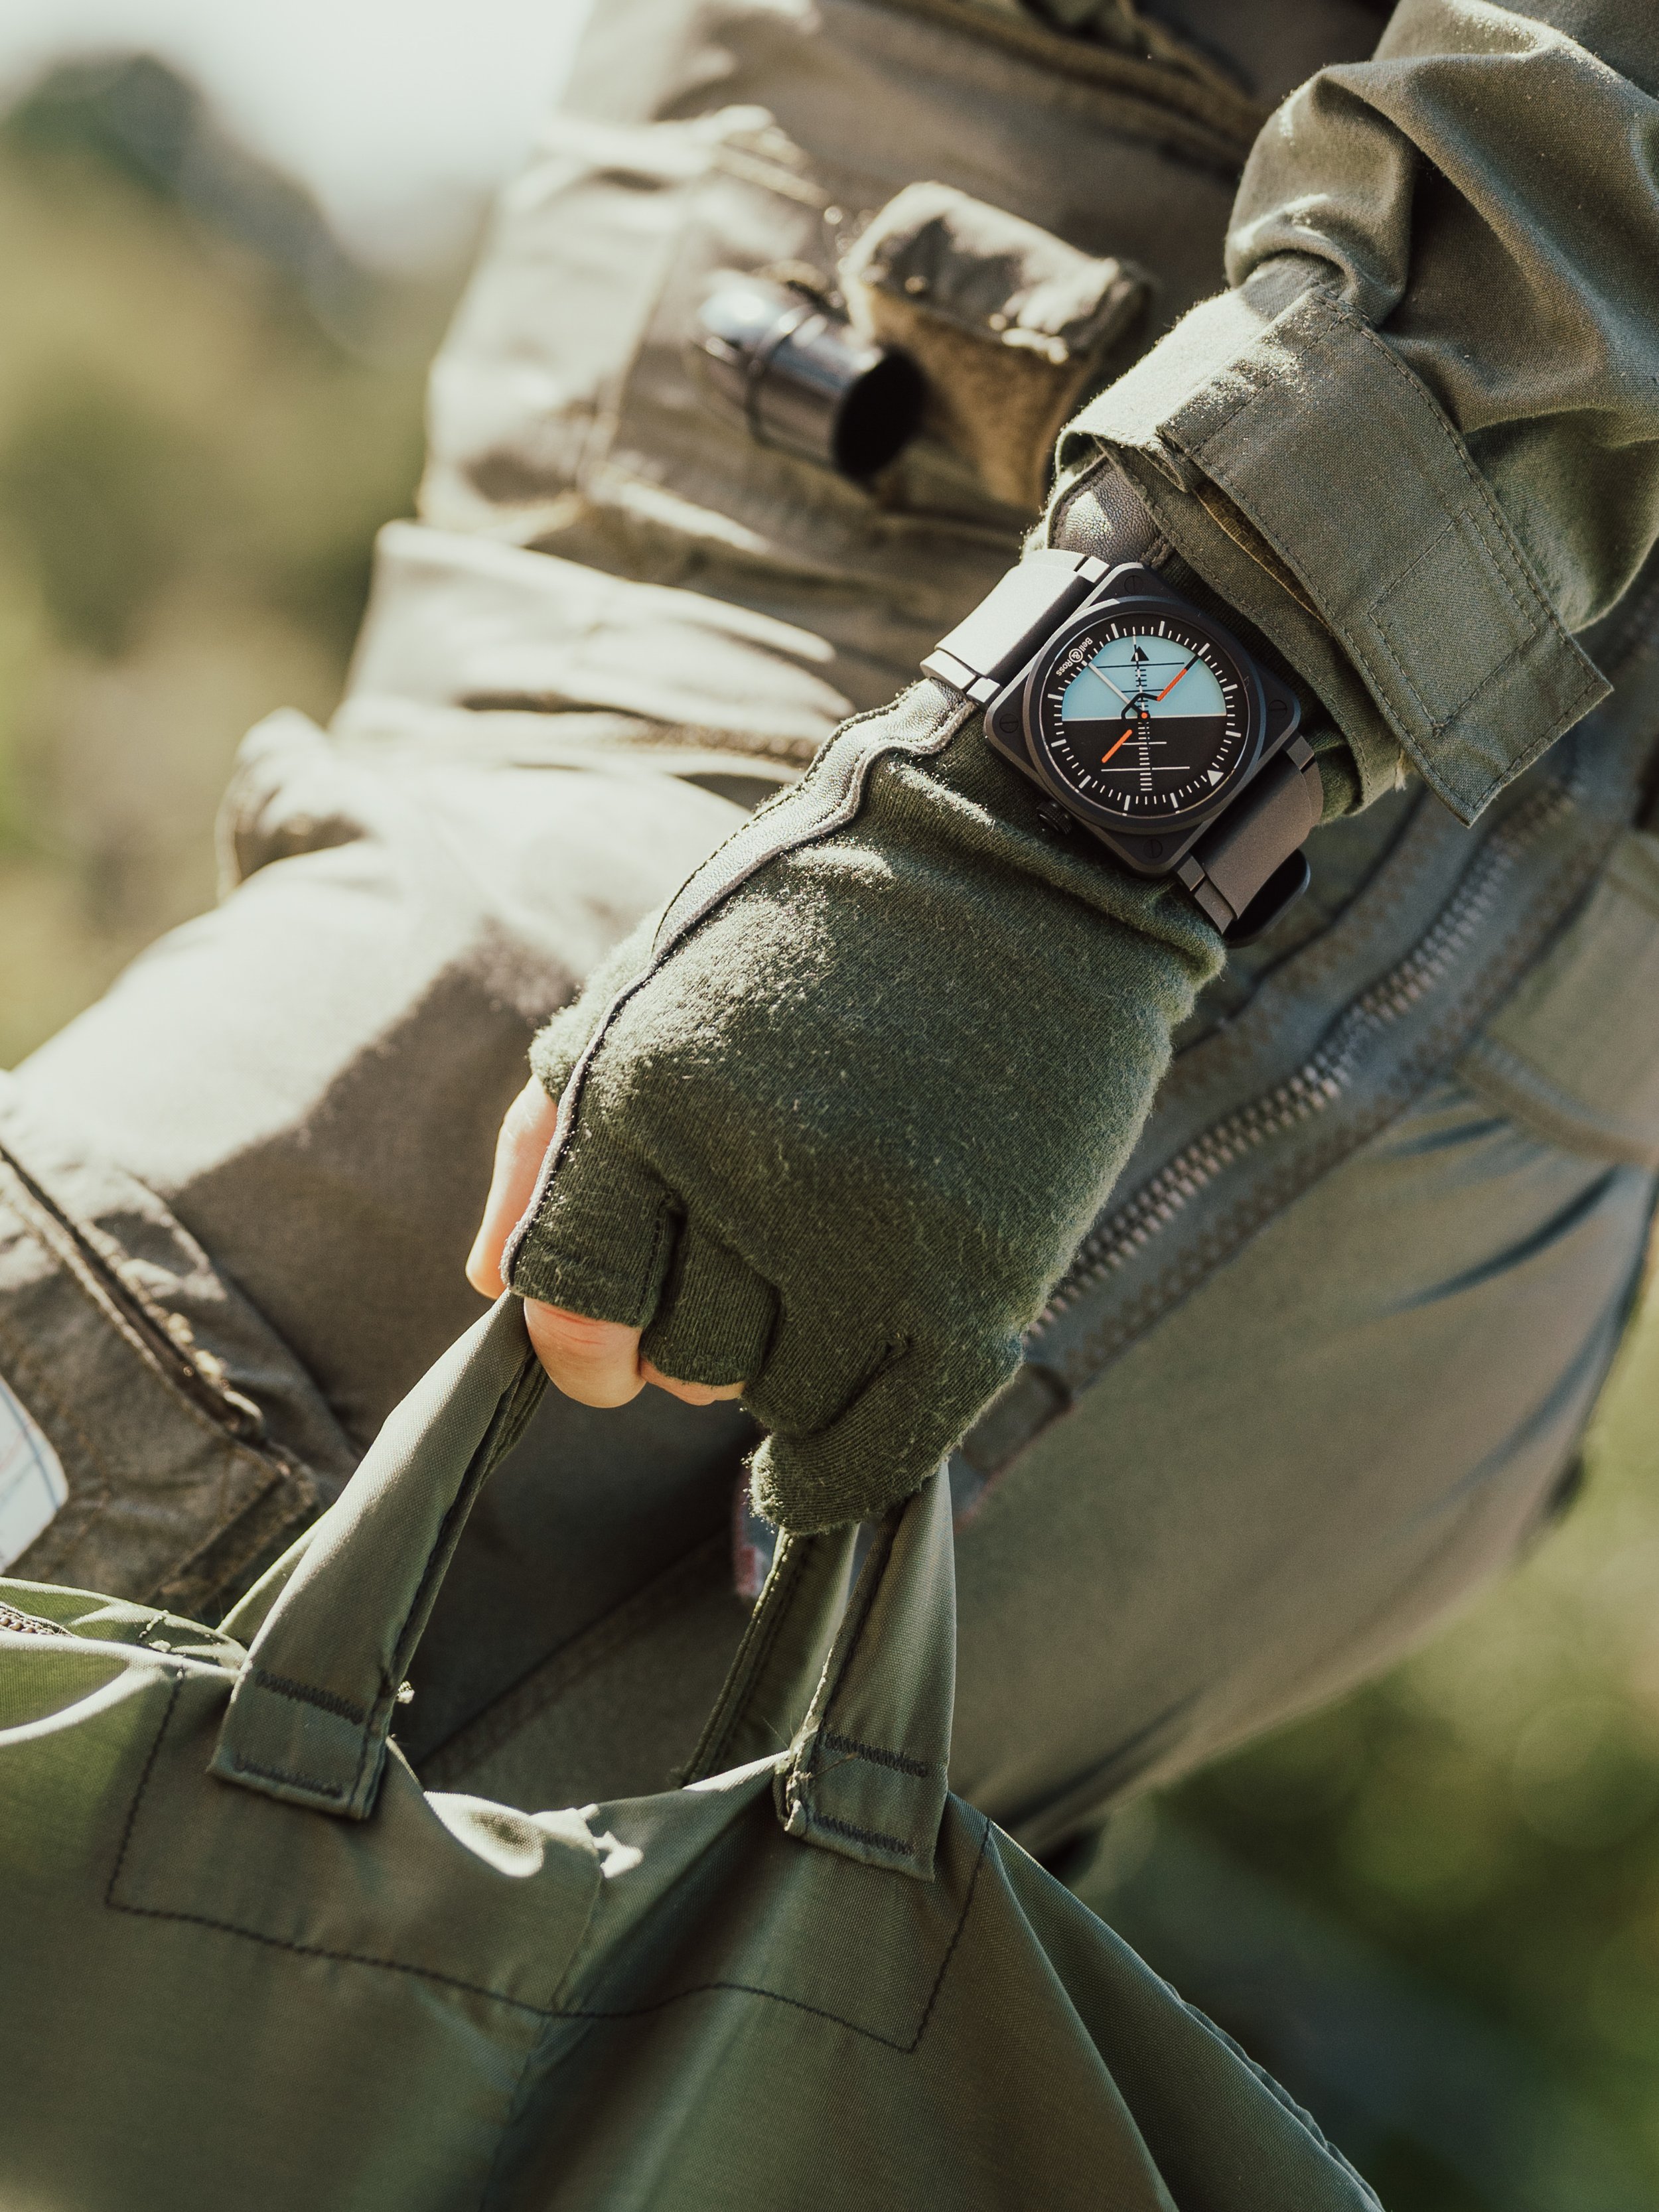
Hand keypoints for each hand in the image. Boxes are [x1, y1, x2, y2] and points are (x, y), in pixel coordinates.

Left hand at [490, 676, 1221, 1533]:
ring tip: (838, 1271)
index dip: (582, 1344)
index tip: (607, 1355)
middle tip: (764, 1257)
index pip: (572, 1296)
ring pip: (783, 1400)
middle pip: (682, 1363)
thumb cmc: (813, 927)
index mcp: (644, 1091)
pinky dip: (842, 1469)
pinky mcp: (976, 1283)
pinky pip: (881, 1447)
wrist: (1024, 860)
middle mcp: (748, 1172)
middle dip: (705, 1331)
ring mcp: (870, 1235)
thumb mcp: (648, 990)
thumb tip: (488, 1291)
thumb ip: (547, 1139)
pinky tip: (827, 1459)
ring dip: (797, 1363)